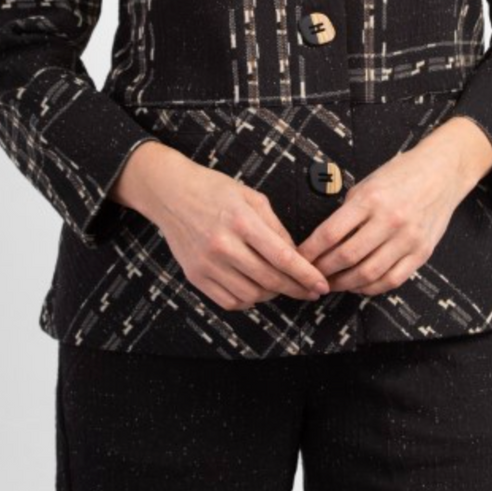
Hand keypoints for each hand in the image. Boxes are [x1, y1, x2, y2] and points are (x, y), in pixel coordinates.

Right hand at [111, 142, 330, 310]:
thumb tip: (295, 255)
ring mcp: (207, 263)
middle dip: (296, 289)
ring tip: (280, 285)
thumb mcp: (251, 197)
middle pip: (269, 280)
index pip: (282, 257)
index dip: (306, 275)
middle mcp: (223, 245)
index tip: (321, 284)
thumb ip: (275, 227)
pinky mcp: (195, 276)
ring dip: (272, 295)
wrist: (170, 193)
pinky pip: (229, 301)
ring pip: (251, 295)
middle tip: (310, 291)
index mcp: (241, 221)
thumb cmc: (213, 190)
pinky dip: (247, 300)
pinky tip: (255, 289)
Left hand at [296, 116, 491, 295]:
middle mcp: (390, 220)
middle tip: (311, 275)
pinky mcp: (422, 252)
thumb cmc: (401, 174)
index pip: (330, 233)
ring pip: (368, 274)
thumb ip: (348, 212)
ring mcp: (408, 238)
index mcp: (370, 199)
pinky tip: (359, 285)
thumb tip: (324, 241)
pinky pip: (392, 279)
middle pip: (346, 257)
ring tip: (332, 283)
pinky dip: (371, 287)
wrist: (442, 171)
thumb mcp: (368, 183)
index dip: (310, 251)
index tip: (298, 258)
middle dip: (323, 271)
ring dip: (344, 283)